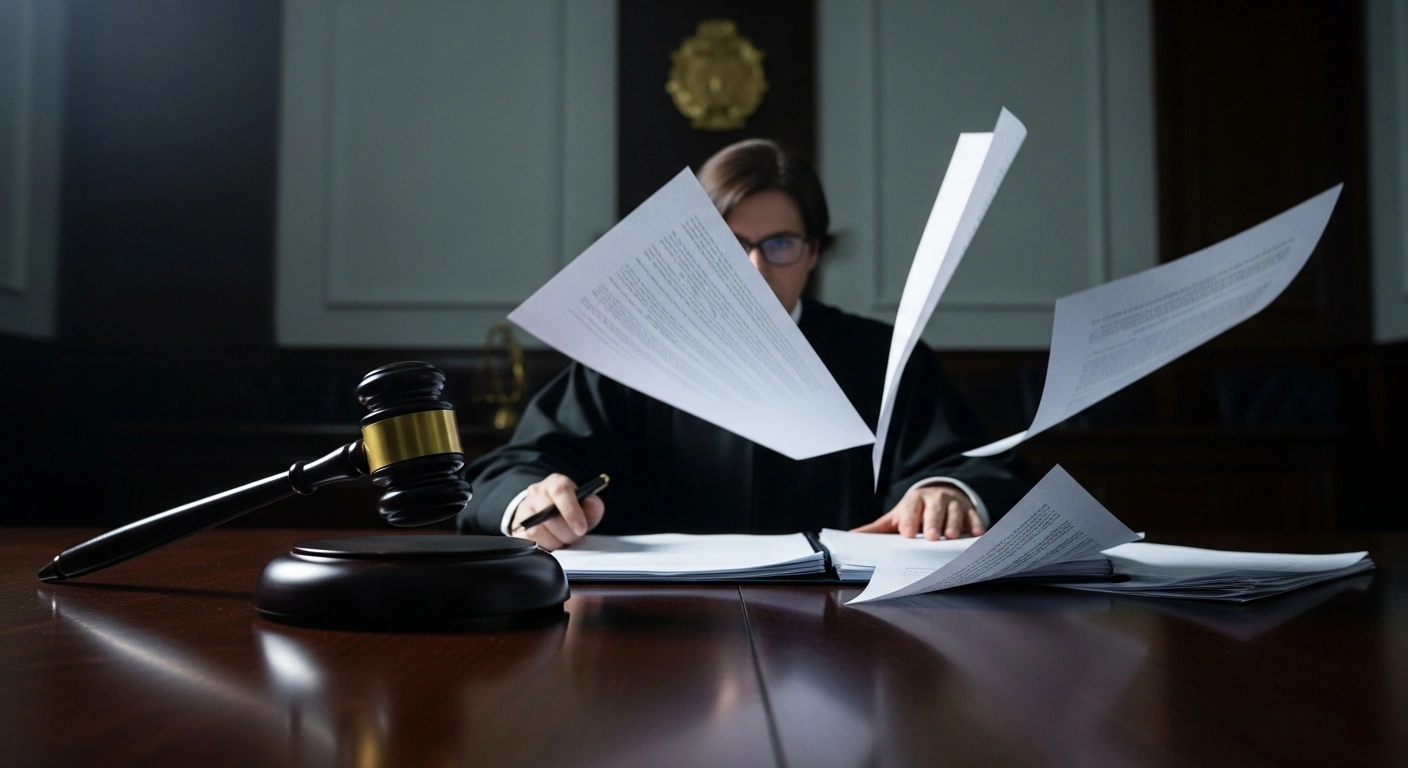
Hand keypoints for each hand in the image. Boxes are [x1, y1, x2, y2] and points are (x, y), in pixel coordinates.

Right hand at [510, 473, 605, 550]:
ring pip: (537, 531)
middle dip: (566, 533)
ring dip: (554, 542)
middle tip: (573, 538)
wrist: (544, 513)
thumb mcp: (584, 506)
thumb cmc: (568, 510)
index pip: (560, 490)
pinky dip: (543, 546)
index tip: (581, 528)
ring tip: (561, 540)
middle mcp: (537, 493)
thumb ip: (593, 507)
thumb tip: (592, 505)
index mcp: (556, 483)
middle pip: (549, 516)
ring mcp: (524, 509)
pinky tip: (550, 543)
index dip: (571, 511)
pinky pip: (528, 542)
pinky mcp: (516, 527)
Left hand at [851, 483, 984, 539]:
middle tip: (932, 537)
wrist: (940, 496)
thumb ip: (877, 529)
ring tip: (951, 537)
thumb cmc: (915, 512)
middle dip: (933, 522)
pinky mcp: (970, 510)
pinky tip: (976, 534)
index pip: (911, 508)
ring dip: (954, 524)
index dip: (910, 520)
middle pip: (934, 509)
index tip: (908, 533)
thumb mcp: (896, 517)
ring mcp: (954, 503)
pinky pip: (974, 516)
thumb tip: (851, 537)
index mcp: (914, 500)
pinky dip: (976, 525)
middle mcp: (935, 499)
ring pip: (955, 511)